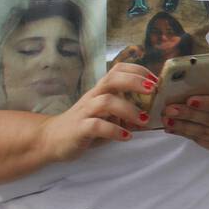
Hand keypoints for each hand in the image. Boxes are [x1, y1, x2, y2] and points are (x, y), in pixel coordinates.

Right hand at [37, 63, 157, 163]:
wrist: (52, 139)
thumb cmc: (86, 124)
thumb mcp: (107, 113)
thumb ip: (125, 107)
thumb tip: (154, 107)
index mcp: (101, 90)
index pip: (118, 69)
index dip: (138, 71)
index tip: (156, 80)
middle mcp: (93, 96)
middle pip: (112, 79)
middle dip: (134, 82)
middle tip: (153, 90)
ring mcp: (85, 112)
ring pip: (106, 102)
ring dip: (129, 110)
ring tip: (144, 120)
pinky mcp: (79, 129)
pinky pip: (96, 126)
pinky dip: (114, 130)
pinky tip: (126, 136)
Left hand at [161, 80, 208, 154]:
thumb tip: (194, 81)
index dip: (207, 103)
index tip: (189, 100)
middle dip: (188, 114)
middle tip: (169, 110)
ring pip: (205, 133)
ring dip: (183, 127)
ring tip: (166, 120)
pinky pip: (203, 142)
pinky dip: (187, 135)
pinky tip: (174, 128)